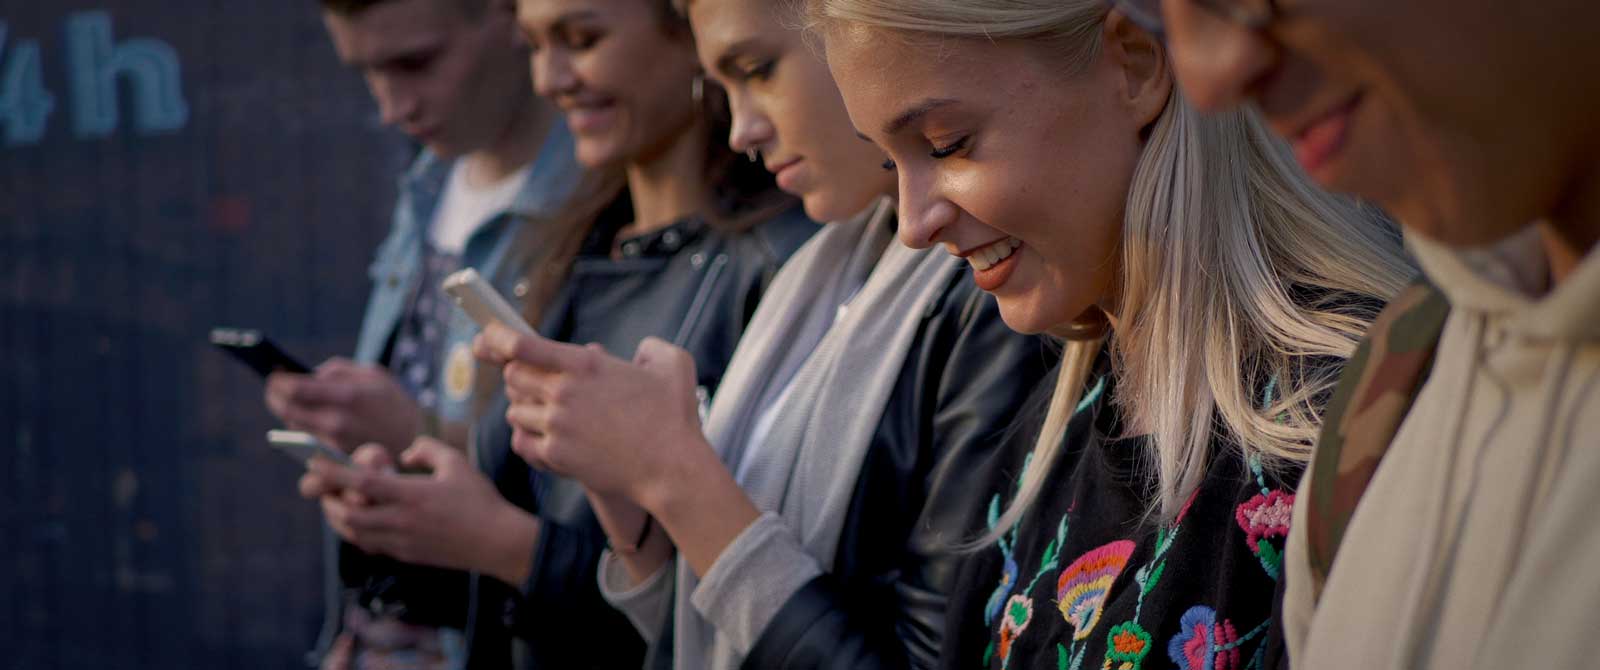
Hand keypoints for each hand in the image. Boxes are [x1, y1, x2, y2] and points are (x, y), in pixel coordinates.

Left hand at [265, 358, 422, 453]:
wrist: (418, 442)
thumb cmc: (394, 404)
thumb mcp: (373, 374)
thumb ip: (338, 370)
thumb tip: (308, 374)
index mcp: (348, 397)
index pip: (294, 389)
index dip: (278, 381)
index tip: (273, 375)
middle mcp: (338, 424)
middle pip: (286, 411)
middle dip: (276, 398)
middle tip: (275, 389)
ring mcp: (335, 446)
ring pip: (293, 429)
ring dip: (290, 414)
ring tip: (293, 403)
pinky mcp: (334, 462)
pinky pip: (305, 446)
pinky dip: (302, 434)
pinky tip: (307, 424)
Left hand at [300, 438, 538, 584]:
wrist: (496, 542)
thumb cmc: (479, 500)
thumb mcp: (457, 462)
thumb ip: (426, 449)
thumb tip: (404, 454)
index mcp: (411, 495)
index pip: (361, 482)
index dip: (333, 471)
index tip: (314, 461)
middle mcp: (400, 520)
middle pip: (347, 513)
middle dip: (328, 500)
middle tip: (323, 487)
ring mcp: (401, 541)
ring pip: (354, 533)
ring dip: (339, 518)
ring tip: (337, 503)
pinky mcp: (406, 555)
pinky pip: (369, 544)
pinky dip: (357, 532)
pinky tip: (361, 520)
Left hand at [472, 324, 706, 505]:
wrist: (671, 468)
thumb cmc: (675, 417)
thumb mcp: (673, 364)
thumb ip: (652, 347)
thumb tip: (639, 352)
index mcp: (585, 364)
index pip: (520, 344)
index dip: (495, 338)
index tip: (484, 338)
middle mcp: (564, 392)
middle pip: (512, 376)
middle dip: (519, 376)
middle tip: (533, 382)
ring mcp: (557, 425)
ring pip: (514, 411)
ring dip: (525, 410)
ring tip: (547, 413)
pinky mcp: (557, 454)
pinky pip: (522, 442)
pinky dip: (529, 439)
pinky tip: (546, 439)